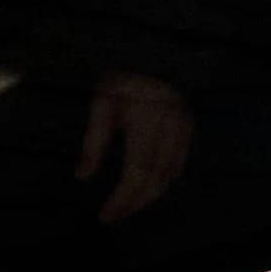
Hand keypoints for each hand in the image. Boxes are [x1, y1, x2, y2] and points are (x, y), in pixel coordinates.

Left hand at [75, 70, 192, 224]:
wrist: (151, 55)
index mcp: (146, 117)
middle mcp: (169, 124)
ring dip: (145, 198)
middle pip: (153, 181)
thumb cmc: (122, 81)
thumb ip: (93, 141)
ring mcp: (183, 127)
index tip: (105, 216)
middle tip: (114, 216)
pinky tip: (142, 190)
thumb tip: (82, 177)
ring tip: (125, 206)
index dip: (121, 200)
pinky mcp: (188, 129)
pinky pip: (176, 168)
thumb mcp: (101, 103)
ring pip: (166, 179)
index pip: (136, 172)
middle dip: (132, 204)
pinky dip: (159, 184)